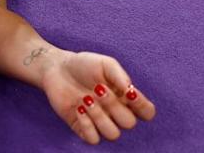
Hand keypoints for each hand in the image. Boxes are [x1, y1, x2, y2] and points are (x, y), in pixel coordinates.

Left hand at [41, 52, 156, 144]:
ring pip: (113, 134)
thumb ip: (120, 76)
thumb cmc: (84, 65)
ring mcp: (100, 122)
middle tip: (97, 89)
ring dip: (100, 117)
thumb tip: (131, 91)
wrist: (57, 68)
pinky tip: (79, 108)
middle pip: (129, 123)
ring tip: (86, 98)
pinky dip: (87, 126)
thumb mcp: (105, 64)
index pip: (147, 112)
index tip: (129, 93)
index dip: (143, 106)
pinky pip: (93, 140)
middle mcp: (115, 113)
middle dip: (114, 106)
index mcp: (125, 98)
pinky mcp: (83, 128)